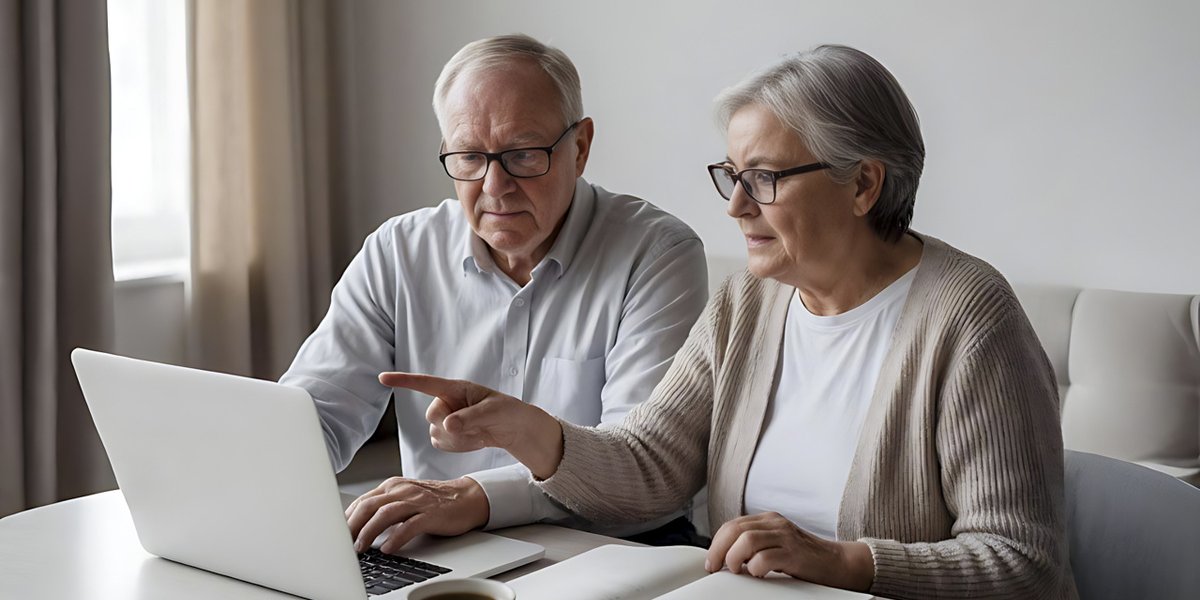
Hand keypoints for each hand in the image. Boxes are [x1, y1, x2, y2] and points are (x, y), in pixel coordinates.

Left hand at [344, 476, 489, 553]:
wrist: (467, 498)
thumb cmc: (434, 502)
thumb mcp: (405, 499)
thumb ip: (384, 507)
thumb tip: (357, 527)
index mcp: (393, 486)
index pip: (362, 500)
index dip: (346, 518)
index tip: (336, 534)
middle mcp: (402, 490)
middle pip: (369, 505)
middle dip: (352, 525)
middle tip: (342, 543)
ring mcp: (417, 501)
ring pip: (385, 514)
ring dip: (369, 532)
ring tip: (360, 547)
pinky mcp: (431, 514)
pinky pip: (410, 525)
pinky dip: (396, 537)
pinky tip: (388, 548)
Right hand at [379, 372, 563, 478]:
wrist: (514, 429)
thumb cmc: (507, 411)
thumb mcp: (493, 411)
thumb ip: (469, 417)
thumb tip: (447, 425)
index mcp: (455, 388)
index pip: (425, 383)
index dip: (403, 381)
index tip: (382, 378)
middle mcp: (446, 402)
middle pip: (431, 415)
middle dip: (450, 424)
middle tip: (474, 424)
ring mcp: (445, 420)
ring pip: (435, 434)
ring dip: (457, 438)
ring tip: (478, 431)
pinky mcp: (446, 436)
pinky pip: (441, 445)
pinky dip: (459, 446)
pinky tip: (475, 439)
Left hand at [705, 512, 873, 591]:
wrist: (838, 563)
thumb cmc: (804, 559)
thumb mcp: (775, 546)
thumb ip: (754, 546)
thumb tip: (724, 558)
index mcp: (768, 520)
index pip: (731, 525)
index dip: (716, 544)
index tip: (711, 562)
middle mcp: (775, 524)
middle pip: (735, 530)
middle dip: (718, 550)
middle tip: (716, 568)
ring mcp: (785, 536)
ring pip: (746, 540)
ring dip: (734, 558)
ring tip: (737, 570)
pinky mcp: (795, 553)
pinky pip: (765, 558)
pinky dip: (755, 568)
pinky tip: (757, 574)